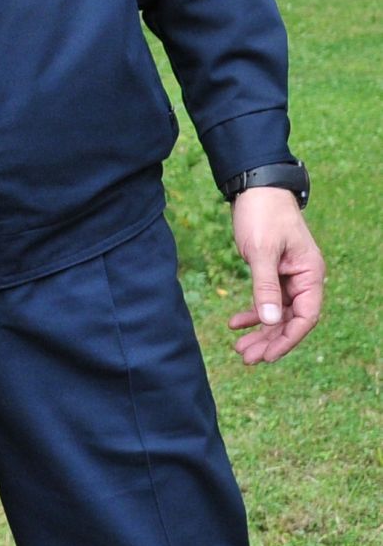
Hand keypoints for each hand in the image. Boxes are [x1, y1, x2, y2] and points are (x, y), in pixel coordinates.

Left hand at [228, 187, 324, 363]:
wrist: (255, 187)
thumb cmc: (262, 214)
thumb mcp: (261, 251)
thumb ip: (265, 286)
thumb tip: (269, 321)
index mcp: (310, 275)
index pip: (305, 317)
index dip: (287, 340)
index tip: (267, 356)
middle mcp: (303, 279)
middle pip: (289, 319)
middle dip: (269, 340)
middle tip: (247, 358)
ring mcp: (288, 276)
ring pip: (276, 312)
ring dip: (259, 330)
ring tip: (239, 348)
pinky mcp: (272, 271)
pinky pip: (265, 299)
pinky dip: (252, 311)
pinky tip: (235, 323)